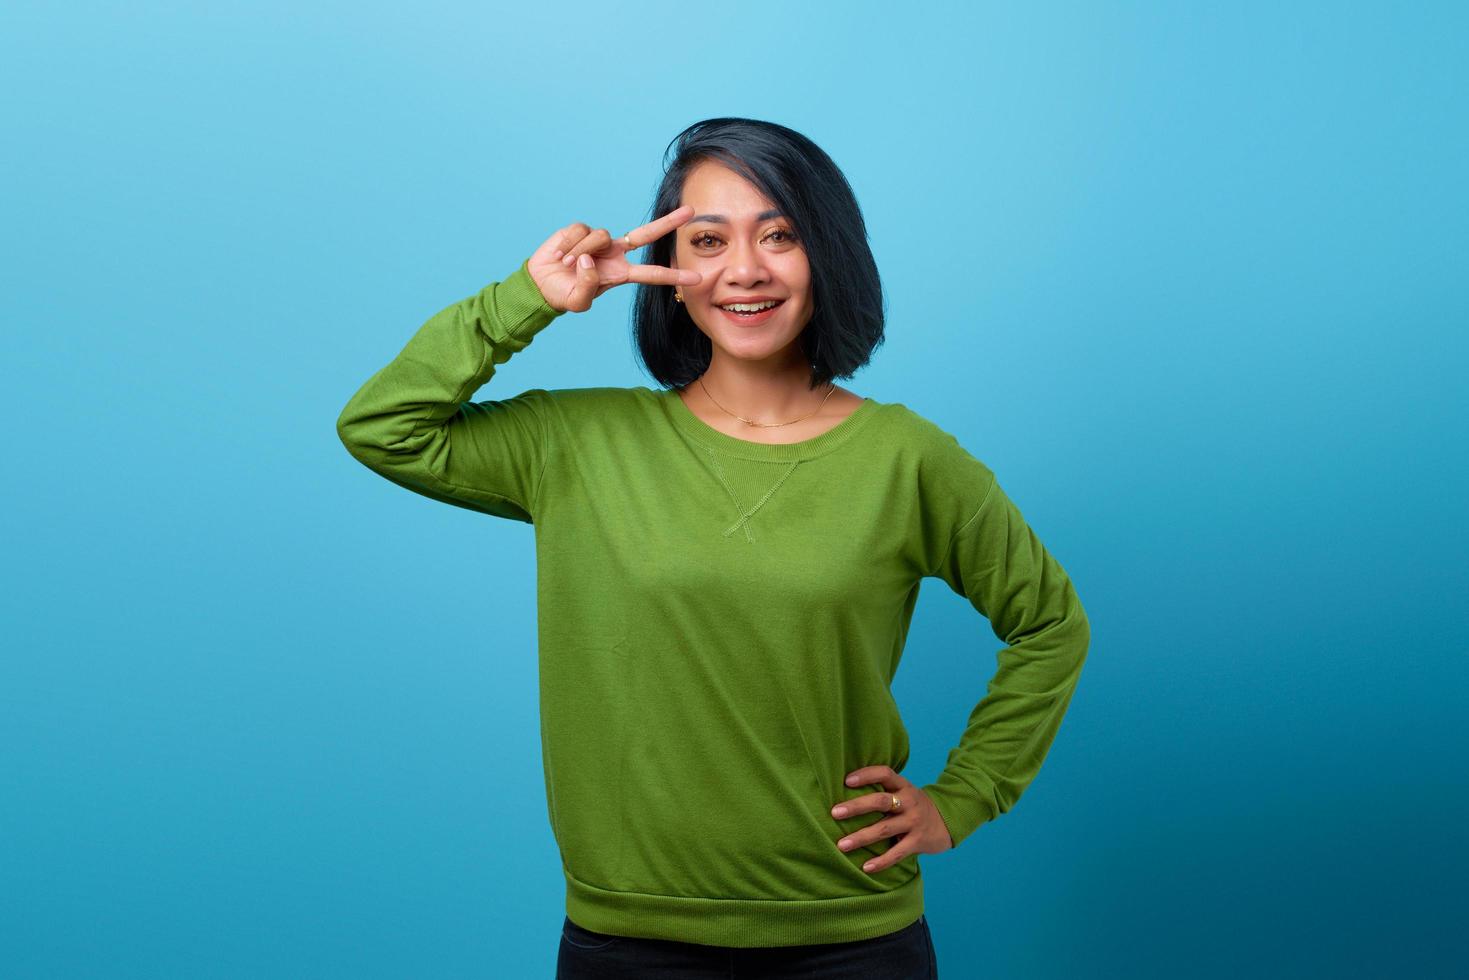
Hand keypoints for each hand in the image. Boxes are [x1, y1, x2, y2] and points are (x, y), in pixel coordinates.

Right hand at [526, 205, 702, 313]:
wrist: (540, 284)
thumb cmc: (563, 294)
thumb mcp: (578, 302)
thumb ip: (588, 287)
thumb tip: (590, 260)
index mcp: (620, 274)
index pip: (652, 274)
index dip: (673, 276)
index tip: (697, 277)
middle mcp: (615, 254)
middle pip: (646, 235)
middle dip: (668, 223)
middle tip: (691, 211)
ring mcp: (599, 241)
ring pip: (600, 236)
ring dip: (580, 252)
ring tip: (568, 265)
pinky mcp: (580, 230)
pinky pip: (580, 231)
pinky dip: (568, 245)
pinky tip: (560, 255)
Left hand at [831, 765, 954, 872]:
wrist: (948, 821)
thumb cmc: (914, 806)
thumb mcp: (904, 792)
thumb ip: (883, 792)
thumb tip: (845, 793)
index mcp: (903, 786)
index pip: (885, 774)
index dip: (866, 775)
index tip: (846, 781)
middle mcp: (909, 801)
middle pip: (881, 801)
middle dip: (856, 807)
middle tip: (835, 813)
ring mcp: (914, 821)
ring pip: (884, 829)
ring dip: (861, 837)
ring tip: (841, 845)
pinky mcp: (918, 841)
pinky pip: (897, 852)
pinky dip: (881, 861)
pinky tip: (866, 867)